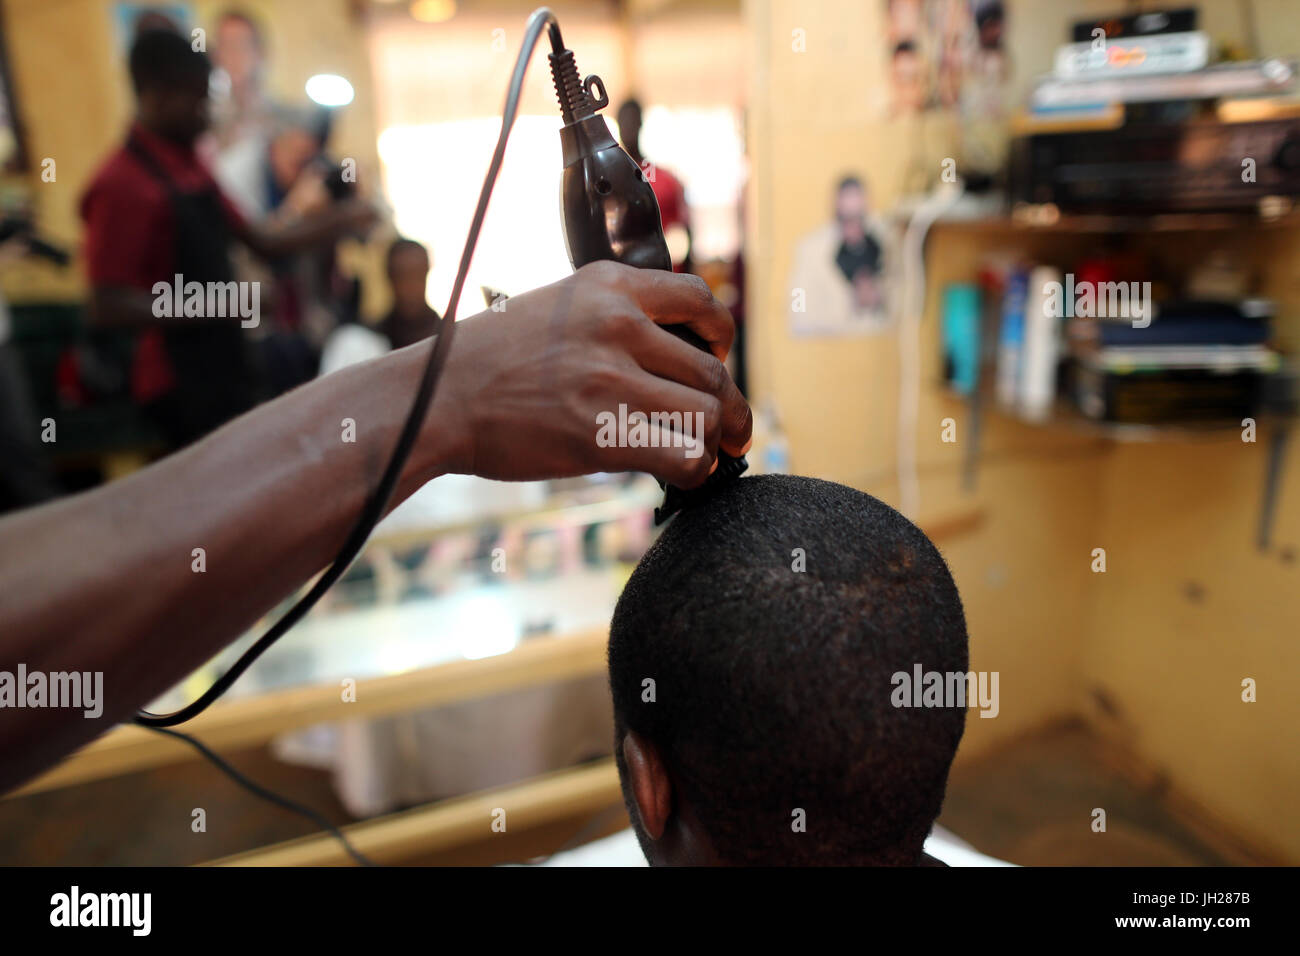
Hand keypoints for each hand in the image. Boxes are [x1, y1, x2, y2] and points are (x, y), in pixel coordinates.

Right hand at [431, 261, 751, 487]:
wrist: (438, 398)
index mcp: (608, 286)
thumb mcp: (557, 307)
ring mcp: (610, 380)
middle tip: (731, 431)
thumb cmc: (493, 360)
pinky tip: (682, 473)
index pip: (699, 298)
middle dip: (730, 409)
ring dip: (714, 443)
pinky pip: (684, 455)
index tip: (719, 359)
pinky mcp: (602, 434)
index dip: (723, 336)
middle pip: (712, 372)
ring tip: (703, 455)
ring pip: (707, 415)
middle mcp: (618, 325)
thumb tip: (676, 353)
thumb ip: (614, 317)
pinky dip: (695, 470)